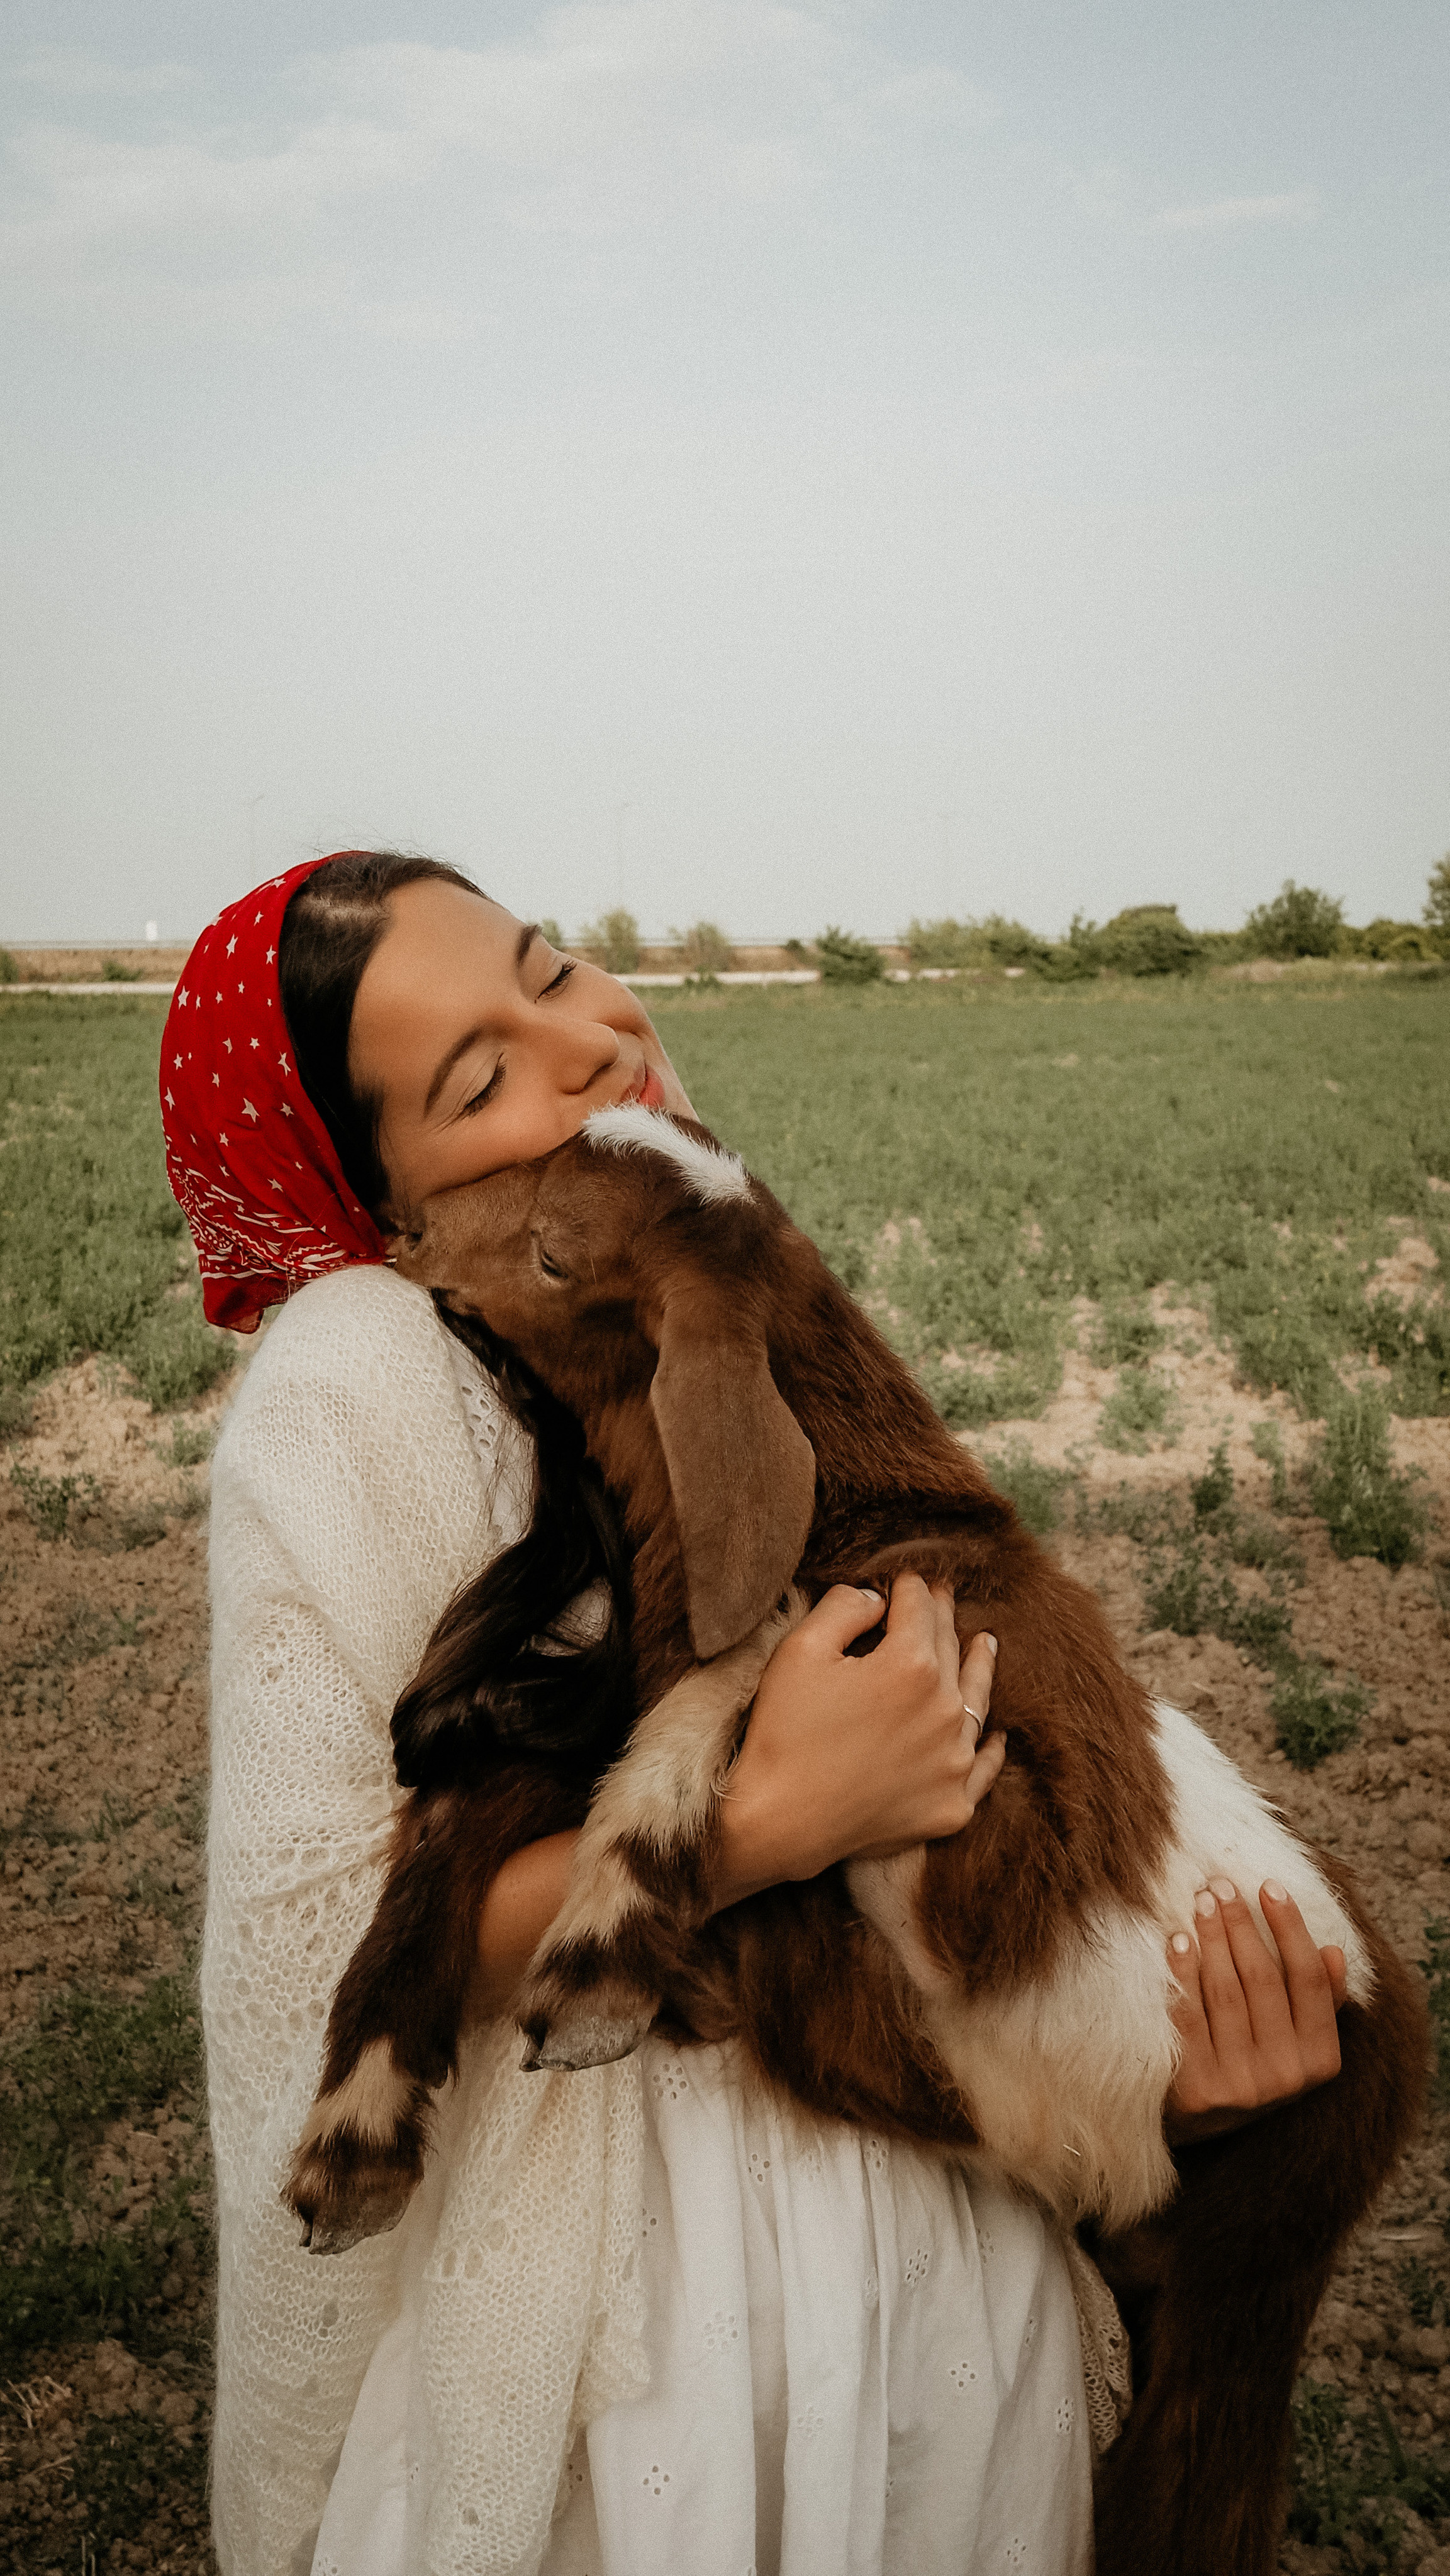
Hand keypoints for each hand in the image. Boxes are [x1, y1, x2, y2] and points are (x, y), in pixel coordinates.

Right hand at [714, 1576, 1004, 1905]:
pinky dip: (990, 1750)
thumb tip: (878, 1598)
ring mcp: (954, 1763)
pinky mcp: (953, 1806)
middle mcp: (945, 1711)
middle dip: (941, 1619)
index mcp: (912, 1666)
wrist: (780, 1822)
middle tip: (941, 1596)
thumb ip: (844, 1607)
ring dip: (979, 1668)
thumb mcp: (801, 1650)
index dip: (909, 1587)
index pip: (919, 1608)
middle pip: (949, 1649)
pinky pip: (982, 1769)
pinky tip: (996, 1736)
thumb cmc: (784, 1732)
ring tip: (986, 1644)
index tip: (905, 1579)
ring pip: (976, 1702)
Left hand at [1164, 1877, 1347, 2141]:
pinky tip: (1177, 1939)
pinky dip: (1183, 1972)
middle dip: (1242, 1924)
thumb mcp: (1295, 2039)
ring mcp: (1243, 2085)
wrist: (1196, 2123)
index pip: (1309, 1980)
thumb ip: (1318, 2000)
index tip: (1269, 1885)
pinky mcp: (1199, 2089)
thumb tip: (1333, 1951)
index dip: (1291, 1928)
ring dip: (1213, 1938)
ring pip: (1226, 1991)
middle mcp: (1287, 2076)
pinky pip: (1189, 2014)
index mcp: (1320, 2060)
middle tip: (1221, 1885)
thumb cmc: (1250, 2061)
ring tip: (1201, 1901)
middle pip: (1264, 1979)